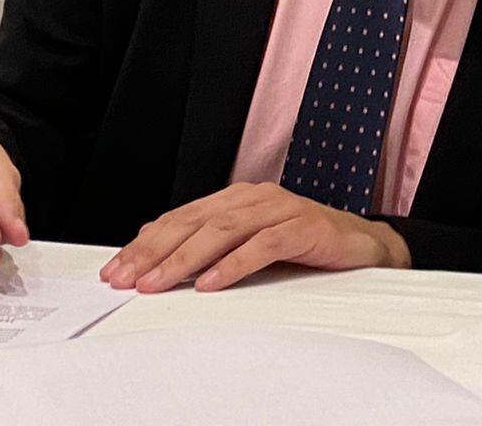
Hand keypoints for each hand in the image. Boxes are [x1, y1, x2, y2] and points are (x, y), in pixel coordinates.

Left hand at [99, 183, 410, 293]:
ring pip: (223, 230)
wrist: (364, 245)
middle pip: (196, 221)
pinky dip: (234, 264)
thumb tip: (156, 249)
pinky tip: (211, 282)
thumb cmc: (305, 245)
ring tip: (159, 283)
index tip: (116, 269)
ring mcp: (282, 209)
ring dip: (185, 259)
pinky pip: (263, 245)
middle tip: (127, 277)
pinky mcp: (305, 227)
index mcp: (239, 198)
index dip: (146, 243)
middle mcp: (257, 198)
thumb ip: (209, 242)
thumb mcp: (250, 243)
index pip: (182, 218)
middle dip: (156, 252)